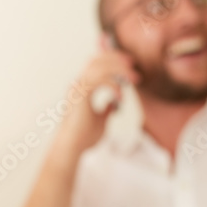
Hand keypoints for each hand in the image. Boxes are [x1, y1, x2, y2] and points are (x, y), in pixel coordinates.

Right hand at [53, 41, 139, 155]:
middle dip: (116, 59)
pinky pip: (99, 80)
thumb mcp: (100, 120)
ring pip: (99, 67)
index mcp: (82, 88)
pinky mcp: (80, 95)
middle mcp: (78, 85)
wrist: (72, 147)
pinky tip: (120, 96)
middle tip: (133, 65)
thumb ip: (107, 109)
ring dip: (118, 70)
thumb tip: (115, 104)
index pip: (96, 64)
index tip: (129, 64)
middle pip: (97, 60)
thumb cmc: (84, 136)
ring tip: (133, 79)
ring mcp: (78, 89)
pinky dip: (113, 85)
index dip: (112, 60)